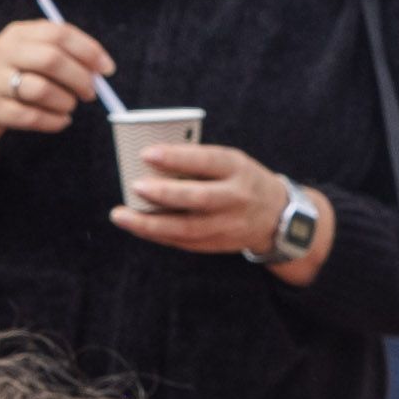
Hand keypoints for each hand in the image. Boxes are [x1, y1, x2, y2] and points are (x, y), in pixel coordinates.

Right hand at [0, 16, 112, 154]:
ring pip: (41, 89)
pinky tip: (60, 121)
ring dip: (65, 101)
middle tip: (91, 92)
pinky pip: (30, 117)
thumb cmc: (9, 79)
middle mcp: (2, 52)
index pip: (58, 33)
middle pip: (51, 59)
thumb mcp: (27, 56)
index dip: (88, 50)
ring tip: (69, 107)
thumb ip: (60, 55)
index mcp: (16, 33)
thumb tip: (100, 69)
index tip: (107, 69)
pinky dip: (53, 121)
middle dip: (79, 78)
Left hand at [108, 140, 296, 260]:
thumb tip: (149, 162)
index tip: (147, 153)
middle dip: (164, 194)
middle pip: (199, 198)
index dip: (176, 158)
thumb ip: (198, 162)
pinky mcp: (218, 244)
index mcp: (237, 168)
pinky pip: (184, 242)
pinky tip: (138, 226)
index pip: (207, 161)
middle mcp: (236, 198)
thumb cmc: (240, 180)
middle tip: (135, 186)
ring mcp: (228, 225)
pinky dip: (158, 235)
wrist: (276, 217)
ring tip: (121, 215)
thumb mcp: (231, 162)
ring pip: (187, 229)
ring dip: (150, 224)